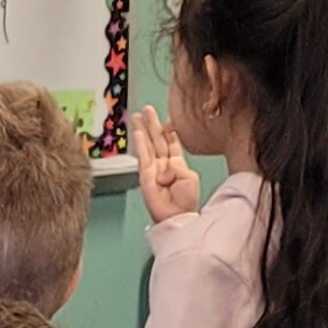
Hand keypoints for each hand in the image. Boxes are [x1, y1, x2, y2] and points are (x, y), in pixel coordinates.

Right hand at [131, 103, 203, 224]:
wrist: (177, 217)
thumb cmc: (186, 202)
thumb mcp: (190, 178)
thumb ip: (179, 165)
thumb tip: (166, 162)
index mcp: (178, 164)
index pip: (172, 142)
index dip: (170, 130)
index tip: (167, 118)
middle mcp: (164, 164)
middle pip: (157, 139)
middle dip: (152, 123)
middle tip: (147, 109)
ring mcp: (153, 169)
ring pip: (148, 144)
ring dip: (143, 129)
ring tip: (137, 116)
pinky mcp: (145, 175)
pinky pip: (142, 156)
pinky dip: (140, 144)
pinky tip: (137, 133)